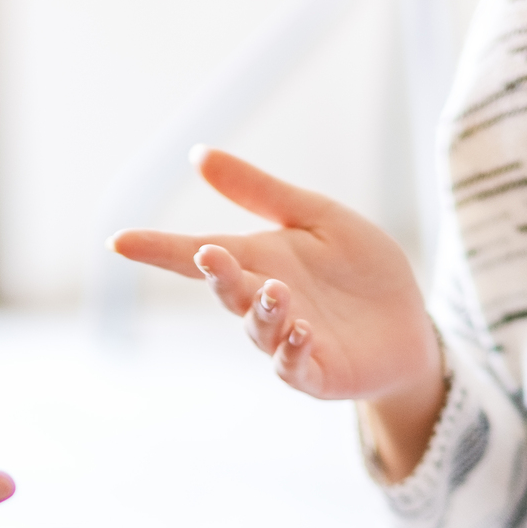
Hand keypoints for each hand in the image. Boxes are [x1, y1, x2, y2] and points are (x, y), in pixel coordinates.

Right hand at [109, 148, 444, 479]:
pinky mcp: (316, 373)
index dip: (159, 249)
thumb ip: (260, 191)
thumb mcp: (316, 217)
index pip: (198, 253)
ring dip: (262, 310)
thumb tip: (198, 154)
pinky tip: (301, 331)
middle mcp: (263, 302)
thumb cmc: (360, 271)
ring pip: (259, 330)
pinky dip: (292, 350)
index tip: (119, 241)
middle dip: (217, 275)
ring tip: (276, 291)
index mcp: (258, 261)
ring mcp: (286, 341)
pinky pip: (294, 367)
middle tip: (210, 255)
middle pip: (227, 291)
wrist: (407, 324)